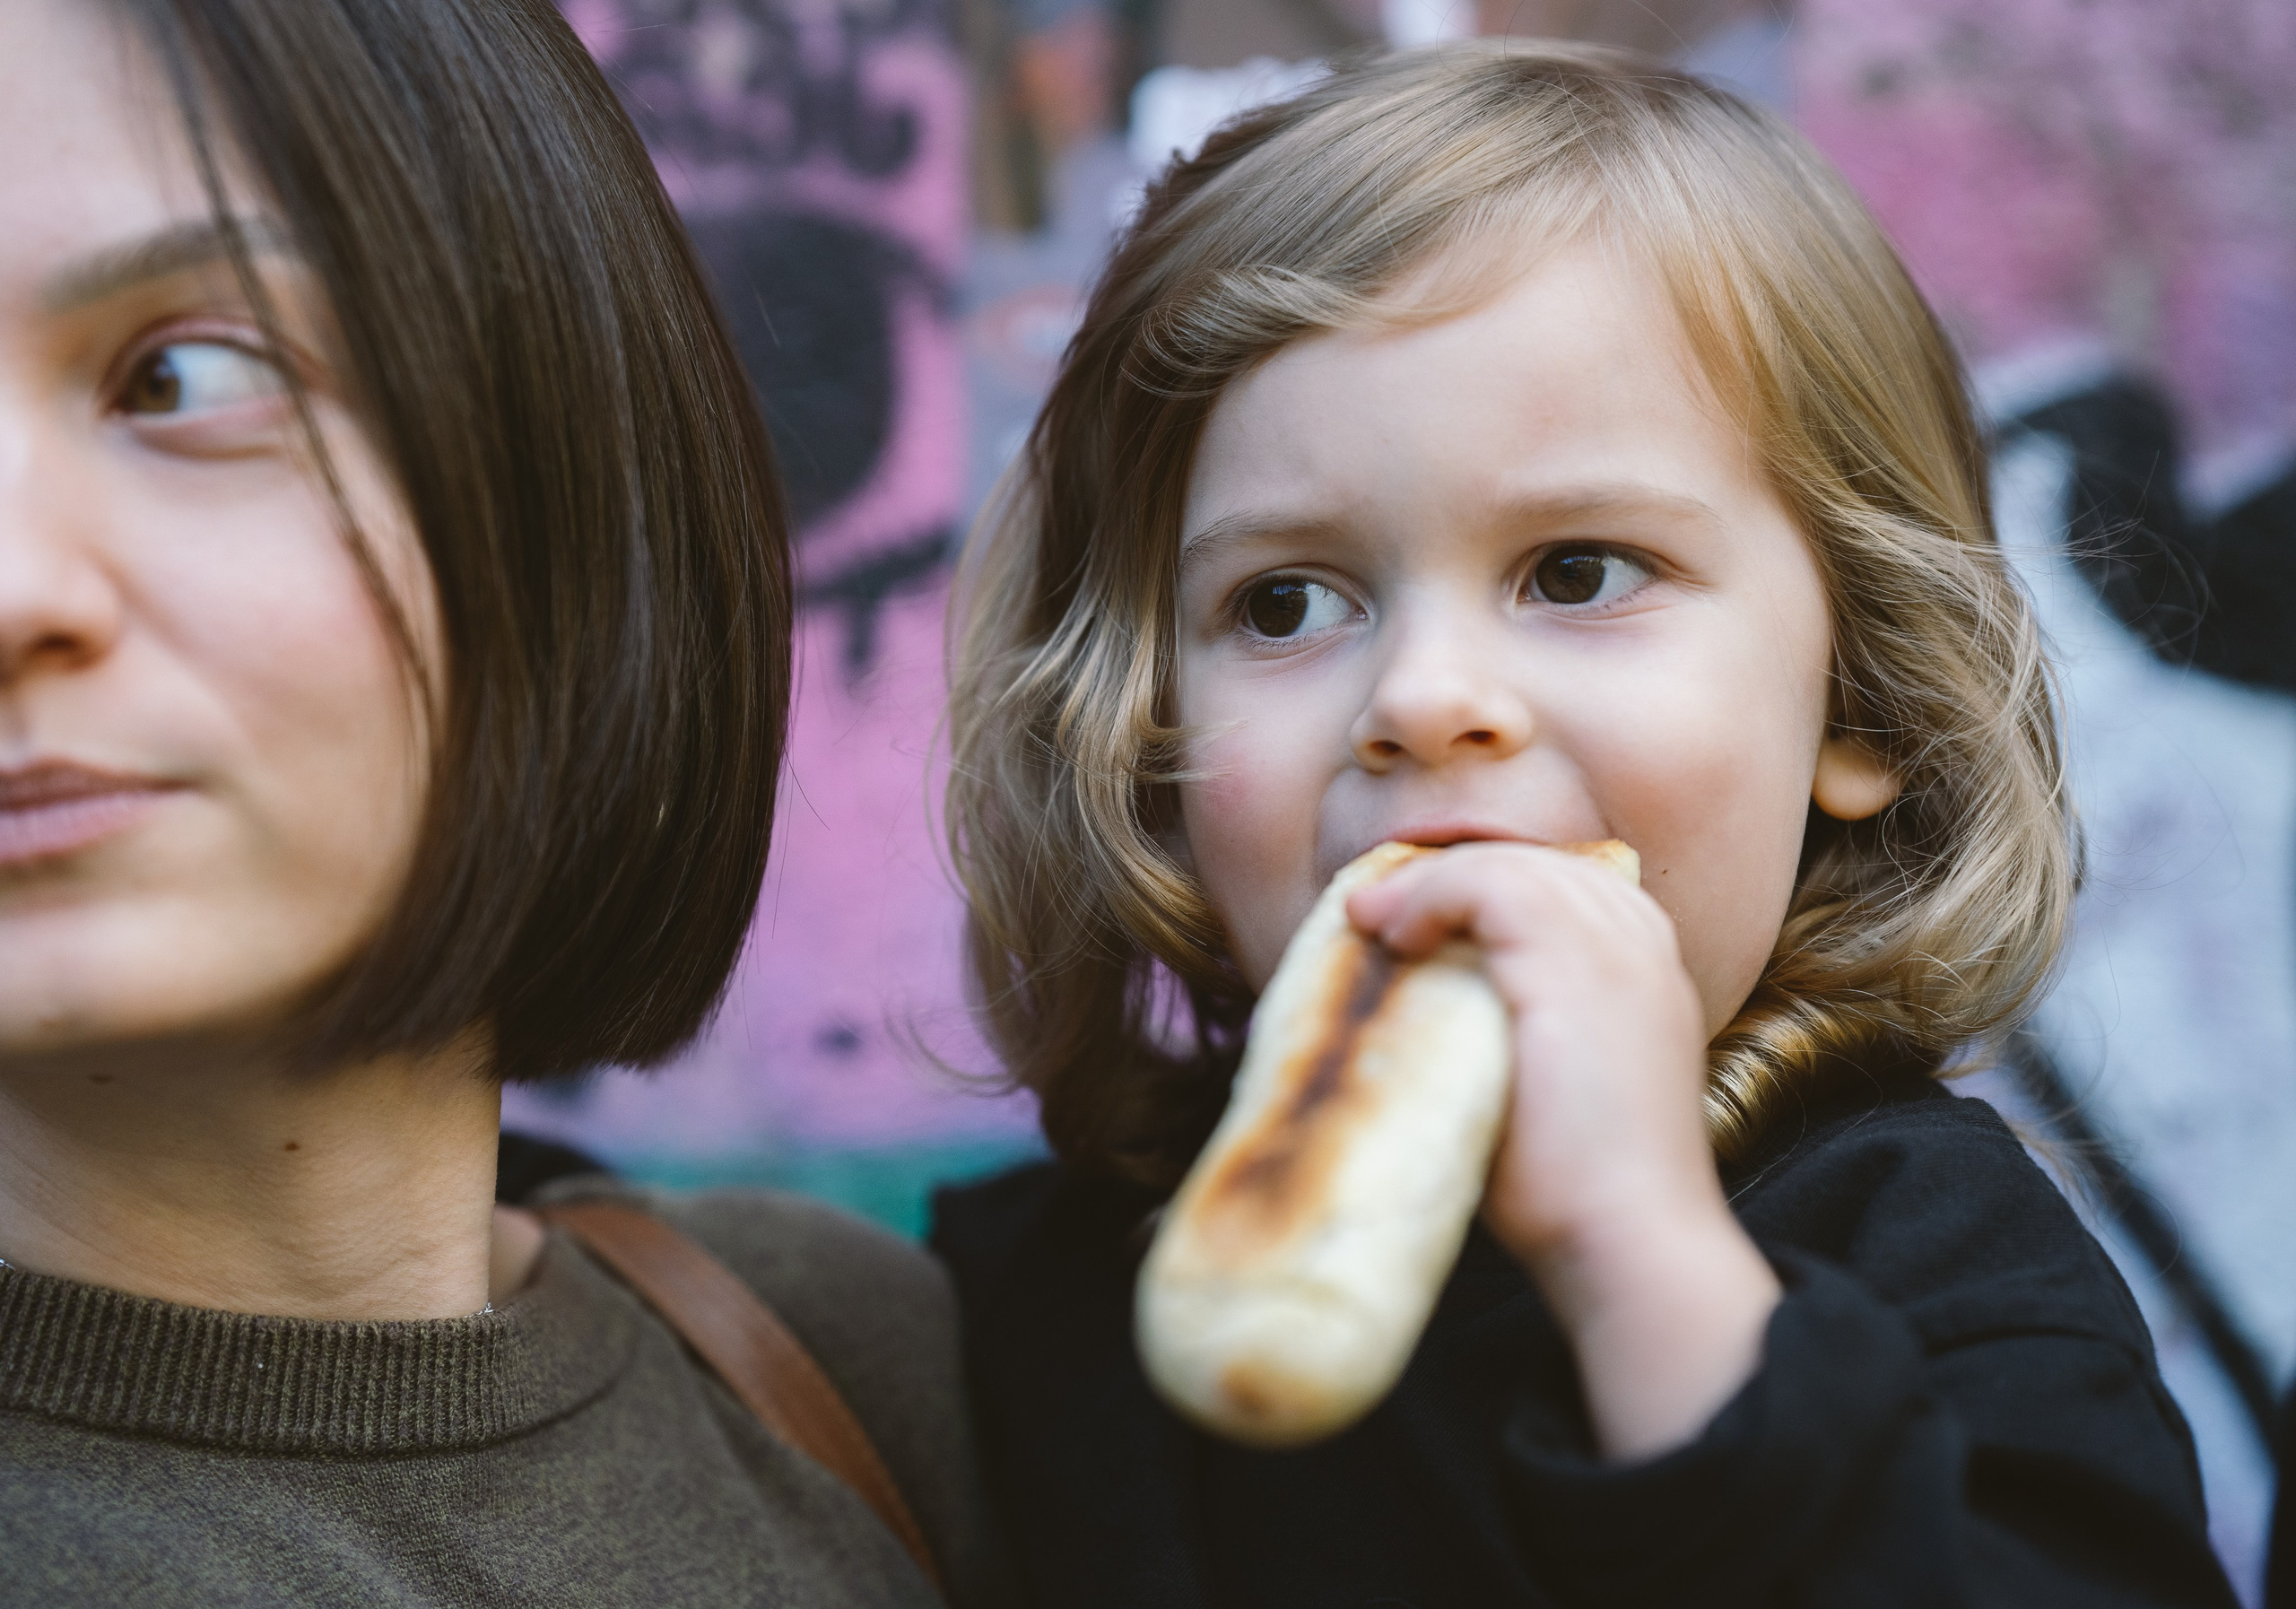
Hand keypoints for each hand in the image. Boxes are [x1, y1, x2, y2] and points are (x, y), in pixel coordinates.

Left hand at [1347, 842, 1779, 1459]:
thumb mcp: (1539, 1080)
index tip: (1413, 918)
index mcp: (1643, 966)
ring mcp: (1616, 947)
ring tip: (1375, 922)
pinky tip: (1398, 937)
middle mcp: (1640, 942)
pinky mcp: (1576, 964)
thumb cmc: (1574, 1189)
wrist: (1627, 1240)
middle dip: (1447, 876)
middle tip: (1378, 911)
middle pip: (1534, 863)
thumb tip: (1416, 1002)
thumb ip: (1501, 1024)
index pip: (1559, 883)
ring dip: (1427, 886)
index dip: (1479, 888)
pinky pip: (1490, 886)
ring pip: (1508, 864)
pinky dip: (1431, 898)